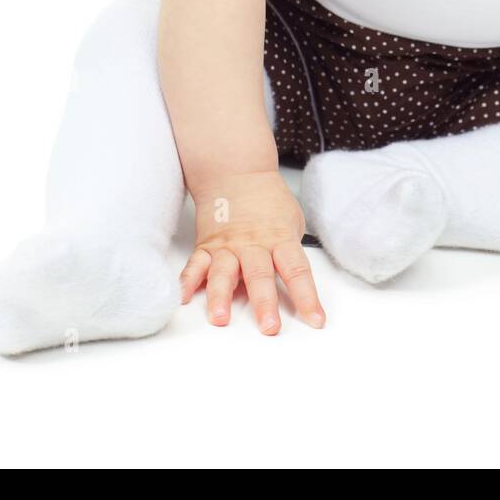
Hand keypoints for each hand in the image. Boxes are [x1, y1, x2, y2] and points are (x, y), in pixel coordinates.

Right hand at [181, 169, 326, 332]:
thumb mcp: (291, 221)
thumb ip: (290, 253)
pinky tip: (183, 297)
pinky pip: (195, 265)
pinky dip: (188, 281)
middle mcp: (253, 244)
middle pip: (260, 276)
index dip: (307, 297)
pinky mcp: (206, 246)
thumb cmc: (269, 200)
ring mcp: (227, 246)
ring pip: (224, 273)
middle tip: (269, 328)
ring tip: (220, 318)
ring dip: (221, 297)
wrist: (236, 172)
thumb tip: (296, 286)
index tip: (316, 320)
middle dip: (264, 304)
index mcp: (279, 238)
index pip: (297, 271)